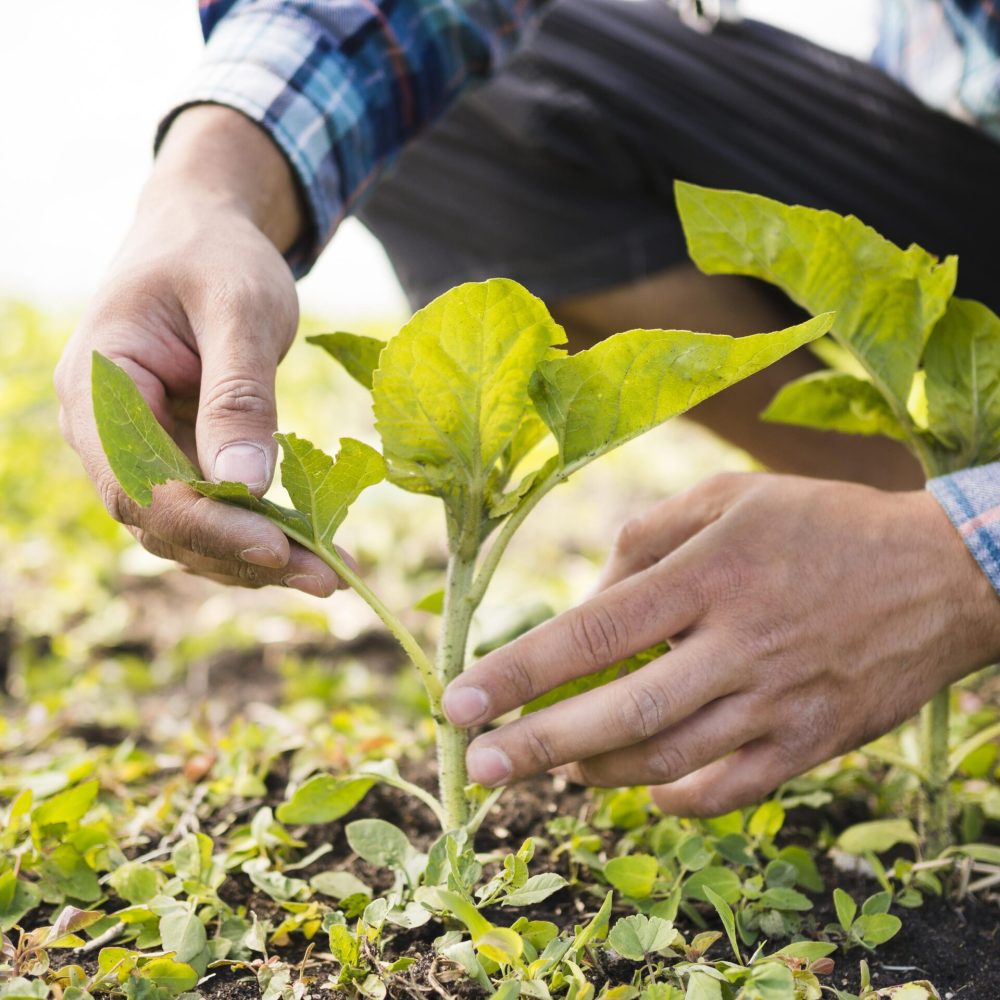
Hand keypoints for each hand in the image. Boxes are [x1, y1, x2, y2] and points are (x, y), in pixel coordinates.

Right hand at [55, 106, 340, 595]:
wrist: (204, 234)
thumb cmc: (217, 256)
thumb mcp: (239, 310)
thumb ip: (239, 395)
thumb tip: (246, 486)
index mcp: (98, 386)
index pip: (138, 483)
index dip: (207, 525)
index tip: (280, 548)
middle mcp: (104, 429)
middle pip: (163, 520)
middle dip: (244, 555)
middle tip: (327, 579)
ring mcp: (136, 447)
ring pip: (187, 527)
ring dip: (255, 556)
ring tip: (330, 574)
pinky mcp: (173, 454)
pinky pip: (210, 508)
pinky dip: (259, 531)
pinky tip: (314, 547)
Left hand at [443, 472, 999, 814]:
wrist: (940, 574)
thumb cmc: (819, 524)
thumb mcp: (730, 498)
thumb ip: (645, 539)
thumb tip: (585, 603)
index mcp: (709, 574)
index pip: (591, 633)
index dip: (517, 672)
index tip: (459, 701)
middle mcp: (738, 643)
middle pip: (619, 711)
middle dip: (535, 744)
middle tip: (477, 765)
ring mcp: (776, 701)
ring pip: (666, 759)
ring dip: (596, 769)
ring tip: (555, 765)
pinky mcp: (811, 742)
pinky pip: (727, 790)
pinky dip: (673, 797)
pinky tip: (641, 789)